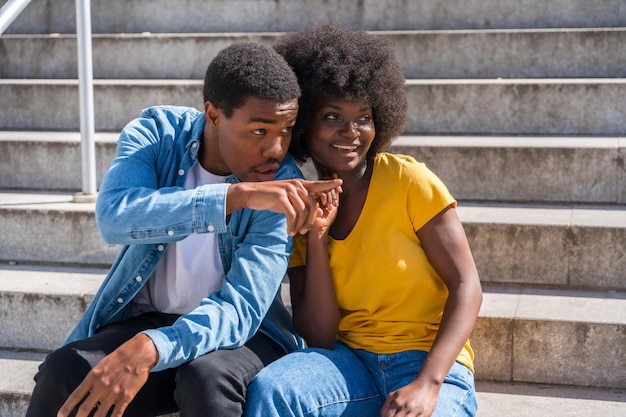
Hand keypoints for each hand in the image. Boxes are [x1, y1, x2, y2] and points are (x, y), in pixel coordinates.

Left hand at [57, 334, 157, 416]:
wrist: (139, 353)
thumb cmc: (120, 357)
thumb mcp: (102, 364)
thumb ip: (94, 378)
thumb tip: (87, 391)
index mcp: (93, 376)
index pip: (76, 396)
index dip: (66, 408)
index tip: (59, 416)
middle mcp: (101, 387)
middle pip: (84, 409)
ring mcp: (114, 393)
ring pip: (99, 415)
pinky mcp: (126, 397)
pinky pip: (116, 414)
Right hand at [227, 178, 341, 235]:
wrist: (250, 194)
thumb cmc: (270, 198)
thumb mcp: (287, 198)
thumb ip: (300, 202)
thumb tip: (315, 211)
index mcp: (299, 184)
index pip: (318, 185)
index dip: (329, 185)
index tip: (341, 184)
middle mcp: (296, 185)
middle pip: (313, 205)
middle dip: (311, 221)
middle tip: (305, 231)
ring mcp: (289, 189)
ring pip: (303, 212)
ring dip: (300, 225)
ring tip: (295, 233)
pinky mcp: (281, 196)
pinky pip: (292, 215)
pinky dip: (292, 225)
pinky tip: (289, 232)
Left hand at [380, 378, 439, 416]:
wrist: (426, 384)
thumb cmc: (410, 390)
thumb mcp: (395, 394)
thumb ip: (387, 404)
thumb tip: (382, 415)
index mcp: (397, 401)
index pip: (387, 416)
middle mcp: (405, 406)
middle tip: (397, 416)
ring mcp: (415, 411)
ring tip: (403, 416)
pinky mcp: (424, 415)